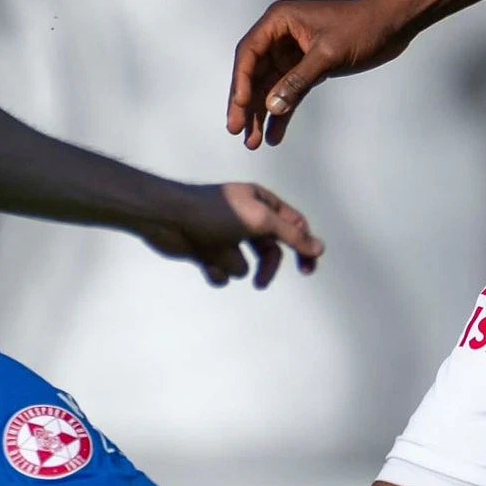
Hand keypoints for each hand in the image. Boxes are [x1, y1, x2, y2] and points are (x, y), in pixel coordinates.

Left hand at [138, 180, 325, 286]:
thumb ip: (292, 235)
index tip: (308, 268)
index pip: (294, 225)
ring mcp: (227, 236)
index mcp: (261, 203)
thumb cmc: (213, 212)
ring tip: (215, 256)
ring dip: (232, 263)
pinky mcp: (209, 252)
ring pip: (245, 264)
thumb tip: (319, 248)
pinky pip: (224, 271)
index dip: (303, 245)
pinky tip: (202, 261)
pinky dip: (216, 269)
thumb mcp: (260, 220)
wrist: (166, 218)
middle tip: (261, 283)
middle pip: (271, 250)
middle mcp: (246, 219)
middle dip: (266, 267)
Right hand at [227, 0, 409, 146]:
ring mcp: (293, 52)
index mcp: (280, 21)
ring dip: (261, 113)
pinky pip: (289, 92)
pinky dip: (283, 113)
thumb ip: (298, 80)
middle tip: (236, 130)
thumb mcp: (328, 54)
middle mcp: (280, 35)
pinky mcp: (307, 66)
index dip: (241, 81)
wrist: (392, 24)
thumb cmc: (362, 27)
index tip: (240, 106)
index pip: (249, 53)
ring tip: (253, 142)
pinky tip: (275, 135)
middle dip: (246, 103)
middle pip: (254, 73)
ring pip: (270, 86)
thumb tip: (271, 106)